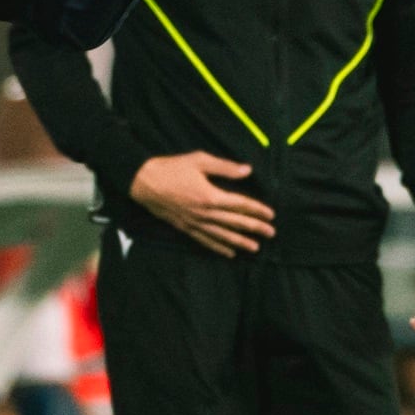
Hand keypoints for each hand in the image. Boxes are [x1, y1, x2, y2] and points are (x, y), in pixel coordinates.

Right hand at [129, 151, 274, 257]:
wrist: (144, 181)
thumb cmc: (172, 168)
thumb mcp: (199, 160)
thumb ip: (224, 167)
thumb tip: (247, 170)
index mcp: (211, 196)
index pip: (240, 204)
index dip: (257, 209)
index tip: (270, 214)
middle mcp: (205, 213)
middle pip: (235, 222)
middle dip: (255, 228)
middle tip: (271, 233)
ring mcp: (195, 223)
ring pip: (223, 236)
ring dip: (240, 242)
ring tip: (255, 248)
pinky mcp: (185, 228)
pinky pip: (205, 241)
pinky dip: (219, 248)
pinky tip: (229, 253)